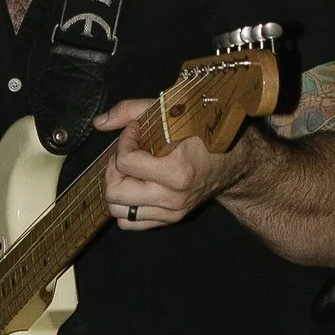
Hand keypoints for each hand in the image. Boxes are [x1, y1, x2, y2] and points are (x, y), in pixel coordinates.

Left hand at [97, 98, 242, 232]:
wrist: (234, 161)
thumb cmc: (205, 133)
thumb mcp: (171, 112)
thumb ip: (131, 111)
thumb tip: (100, 123)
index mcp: (177, 172)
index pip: (126, 162)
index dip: (123, 141)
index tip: (135, 130)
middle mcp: (174, 197)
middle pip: (115, 193)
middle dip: (113, 169)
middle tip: (126, 152)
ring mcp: (172, 212)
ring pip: (119, 212)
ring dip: (117, 188)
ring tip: (130, 170)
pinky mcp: (171, 219)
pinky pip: (131, 223)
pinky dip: (126, 205)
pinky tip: (136, 185)